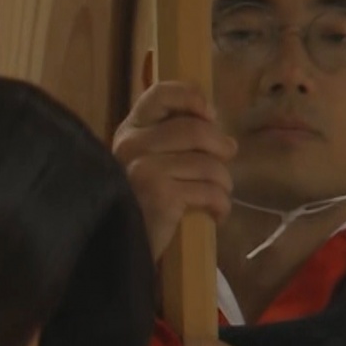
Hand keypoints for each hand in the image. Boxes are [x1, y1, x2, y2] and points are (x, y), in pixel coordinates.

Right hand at [112, 80, 237, 262]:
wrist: (118, 252)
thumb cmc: (138, 208)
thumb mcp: (148, 166)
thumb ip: (171, 141)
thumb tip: (214, 121)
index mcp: (129, 132)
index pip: (160, 94)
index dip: (191, 97)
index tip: (209, 116)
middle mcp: (132, 145)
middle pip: (196, 129)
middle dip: (221, 148)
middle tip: (227, 161)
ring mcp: (145, 169)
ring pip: (209, 163)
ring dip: (224, 183)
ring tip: (218, 197)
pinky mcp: (161, 195)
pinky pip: (210, 191)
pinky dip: (221, 206)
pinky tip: (216, 216)